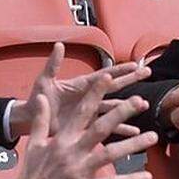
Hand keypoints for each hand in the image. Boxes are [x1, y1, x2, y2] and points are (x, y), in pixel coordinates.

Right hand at [6, 74, 158, 178]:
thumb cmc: (31, 174)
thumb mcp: (33, 144)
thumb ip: (40, 120)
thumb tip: (43, 99)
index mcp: (62, 139)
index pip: (82, 112)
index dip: (95, 94)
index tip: (107, 77)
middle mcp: (72, 151)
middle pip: (101, 128)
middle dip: (121, 112)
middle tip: (140, 101)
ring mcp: (79, 171)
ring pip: (111, 154)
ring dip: (133, 145)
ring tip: (152, 137)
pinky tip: (147, 177)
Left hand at [9, 43, 151, 138]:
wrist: (31, 119)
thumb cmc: (36, 99)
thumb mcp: (44, 81)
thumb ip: (53, 64)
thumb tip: (59, 45)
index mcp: (80, 85)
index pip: (104, 75)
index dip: (119, 70)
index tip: (134, 64)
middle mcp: (89, 96)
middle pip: (114, 87)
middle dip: (130, 79)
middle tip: (147, 72)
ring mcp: (90, 111)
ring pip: (114, 108)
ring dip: (129, 106)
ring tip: (145, 104)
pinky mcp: (87, 125)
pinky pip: (107, 128)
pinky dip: (120, 130)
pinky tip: (134, 133)